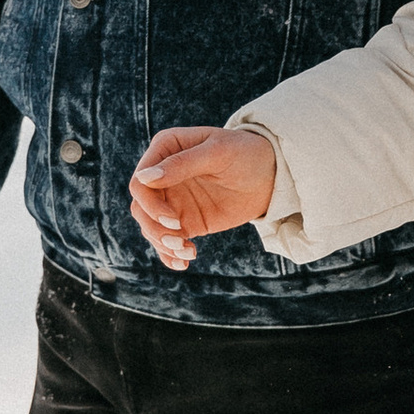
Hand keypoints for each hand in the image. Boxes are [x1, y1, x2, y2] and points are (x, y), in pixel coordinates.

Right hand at [130, 125, 280, 267]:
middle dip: (155, 228)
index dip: (151, 205)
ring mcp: (173, 200)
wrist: (272, 176)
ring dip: (163, 244)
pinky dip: (169, 255)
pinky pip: (167, 241)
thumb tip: (145, 178)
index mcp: (166, 150)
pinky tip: (183, 263)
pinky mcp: (185, 221)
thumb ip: (182, 164)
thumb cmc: (246, 153)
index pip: (140, 182)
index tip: (174, 220)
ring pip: (150, 227)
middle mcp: (164, 176)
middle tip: (180, 239)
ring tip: (188, 252)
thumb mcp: (218, 153)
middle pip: (141, 208)